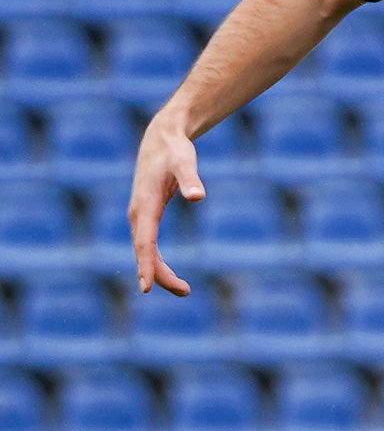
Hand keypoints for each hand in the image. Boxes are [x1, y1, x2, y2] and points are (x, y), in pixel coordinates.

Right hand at [128, 116, 201, 295]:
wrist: (162, 138)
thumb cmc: (175, 150)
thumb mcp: (185, 162)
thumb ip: (191, 179)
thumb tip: (198, 197)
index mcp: (145, 206)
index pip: (145, 242)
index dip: (147, 265)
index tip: (147, 288)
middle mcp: (138, 214)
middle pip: (144, 252)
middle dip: (158, 275)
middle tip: (185, 291)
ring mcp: (140, 216)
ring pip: (145, 251)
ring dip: (159, 272)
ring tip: (184, 290)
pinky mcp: (146, 216)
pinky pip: (148, 245)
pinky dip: (156, 261)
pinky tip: (168, 274)